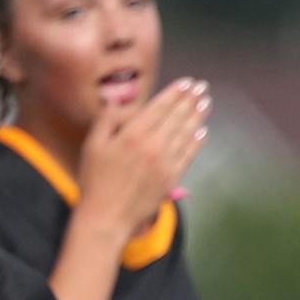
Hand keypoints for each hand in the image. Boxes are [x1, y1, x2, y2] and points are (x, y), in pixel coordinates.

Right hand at [76, 77, 210, 245]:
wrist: (107, 216)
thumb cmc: (95, 179)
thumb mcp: (93, 144)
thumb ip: (108, 119)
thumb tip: (119, 99)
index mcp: (133, 134)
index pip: (160, 107)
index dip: (175, 93)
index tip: (187, 82)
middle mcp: (153, 146)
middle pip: (176, 117)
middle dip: (190, 100)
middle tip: (202, 87)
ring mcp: (165, 163)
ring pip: (186, 134)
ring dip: (197, 116)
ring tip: (206, 102)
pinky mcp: (172, 178)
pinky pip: (188, 155)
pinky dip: (196, 141)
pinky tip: (202, 131)